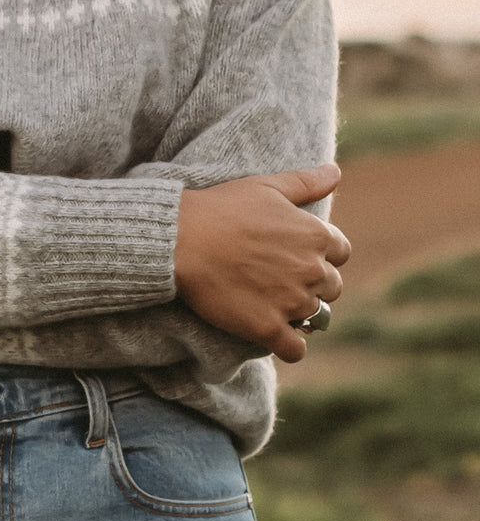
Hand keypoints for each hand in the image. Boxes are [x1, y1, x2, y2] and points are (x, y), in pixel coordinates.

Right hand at [174, 163, 350, 362]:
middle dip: (312, 285)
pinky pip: (295, 349)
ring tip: (274, 305)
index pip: (341, 252)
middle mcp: (311, 270)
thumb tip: (335, 170)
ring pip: (315, 318)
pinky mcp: (267, 327)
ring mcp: (290, 301)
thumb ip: (306, 181)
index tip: (294, 255)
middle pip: (332, 288)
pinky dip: (289, 345)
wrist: (180, 239)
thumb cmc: (220, 209)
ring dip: (300, 314)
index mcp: (316, 235)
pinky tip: (273, 334)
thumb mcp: (266, 186)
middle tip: (280, 280)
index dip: (319, 254)